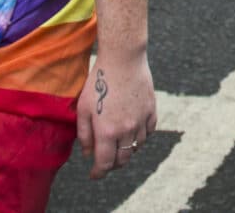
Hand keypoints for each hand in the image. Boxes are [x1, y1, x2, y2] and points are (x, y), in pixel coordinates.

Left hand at [77, 55, 155, 178]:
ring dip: (126, 150)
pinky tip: (133, 132)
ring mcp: (141, 120)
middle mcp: (126, 130)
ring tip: (118, 145)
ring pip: (136, 146)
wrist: (123, 59)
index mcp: (107, 131)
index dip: (98, 173)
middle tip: (105, 162)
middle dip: (112, 165)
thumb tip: (88, 154)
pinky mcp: (151, 110)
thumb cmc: (98, 81)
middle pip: (122, 159)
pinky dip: (141, 137)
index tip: (93, 175)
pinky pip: (149, 132)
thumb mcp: (83, 108)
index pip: (104, 163)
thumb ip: (84, 134)